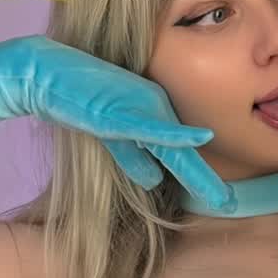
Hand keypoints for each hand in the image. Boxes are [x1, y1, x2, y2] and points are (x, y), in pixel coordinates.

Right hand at [22, 39, 236, 214]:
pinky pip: (152, 125)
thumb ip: (132, 155)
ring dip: (197, 172)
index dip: (199, 178)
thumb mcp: (111, 134)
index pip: (179, 156)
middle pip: (182, 154)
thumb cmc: (77, 98)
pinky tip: (200, 138)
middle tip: (230, 204)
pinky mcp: (122, 108)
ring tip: (221, 197)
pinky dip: (177, 134)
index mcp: (152, 119)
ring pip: (173, 146)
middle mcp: (154, 111)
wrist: (47, 73)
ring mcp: (139, 108)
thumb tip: (154, 180)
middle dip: (205, 181)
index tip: (222, 201)